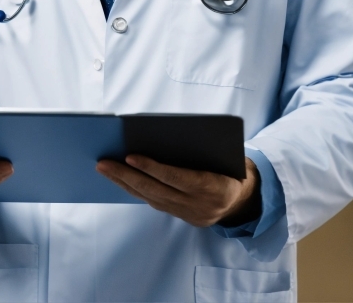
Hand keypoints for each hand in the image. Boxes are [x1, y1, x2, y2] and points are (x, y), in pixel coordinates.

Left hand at [96, 155, 260, 227]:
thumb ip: (200, 148)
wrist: (250, 198)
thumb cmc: (232, 164)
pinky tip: (121, 179)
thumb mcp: (226, 154)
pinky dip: (137, 190)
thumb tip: (161, 134)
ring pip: (151, 199)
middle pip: (156, 191)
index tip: (129, 156)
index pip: (177, 177)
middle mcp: (201, 206)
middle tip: (103, 163)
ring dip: (125, 184)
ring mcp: (191, 215)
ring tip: (105, 168)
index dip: (152, 168)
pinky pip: (155, 203)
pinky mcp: (184, 219)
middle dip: (126, 177)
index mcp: (214, 187)